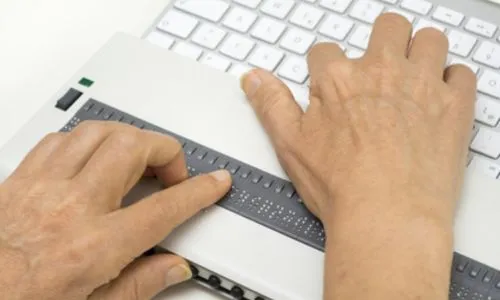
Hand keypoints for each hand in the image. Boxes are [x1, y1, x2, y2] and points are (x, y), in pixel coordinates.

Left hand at [0, 122, 231, 299]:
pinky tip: (92, 158)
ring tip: (136, 159)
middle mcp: (71, 208)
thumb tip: (174, 267)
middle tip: (170, 173)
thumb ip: (140, 285)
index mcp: (94, 247)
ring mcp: (43, 187)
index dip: (198, 191)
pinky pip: (60, 139)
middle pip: (132, 148)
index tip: (214, 181)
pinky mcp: (20, 179)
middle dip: (164, 151)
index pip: (164, 208)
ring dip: (127, 139)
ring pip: (98, 132)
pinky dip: (86, 141)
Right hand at [241, 13, 475, 298]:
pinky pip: (462, 73)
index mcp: (338, 79)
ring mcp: (421, 85)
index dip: (325, 66)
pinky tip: (439, 98)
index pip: (326, 51)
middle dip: (382, 41)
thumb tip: (253, 79)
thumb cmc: (341, 187)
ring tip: (413, 76)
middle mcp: (381, 72)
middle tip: (380, 67)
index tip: (330, 82)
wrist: (387, 217)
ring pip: (429, 40)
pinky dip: (452, 81)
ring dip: (421, 52)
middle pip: (387, 28)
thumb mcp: (290, 144)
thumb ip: (270, 104)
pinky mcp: (454, 106)